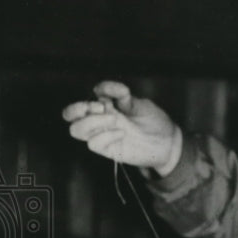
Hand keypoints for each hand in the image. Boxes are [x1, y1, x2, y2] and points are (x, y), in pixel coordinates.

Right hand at [62, 81, 181, 172]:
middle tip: (100, 108)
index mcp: (105, 106)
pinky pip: (93, 144)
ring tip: (114, 120)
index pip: (82, 101)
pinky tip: (121, 133)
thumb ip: (120, 94)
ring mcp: (103, 135)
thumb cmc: (154, 120)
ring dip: (91, 123)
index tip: (107, 100)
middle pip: (70, 116)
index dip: (89, 98)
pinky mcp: (109, 150)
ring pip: (76, 130)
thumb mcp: (138, 102)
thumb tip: (99, 88)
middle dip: (76, 109)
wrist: (167, 142)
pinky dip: (105, 136)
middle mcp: (100, 120)